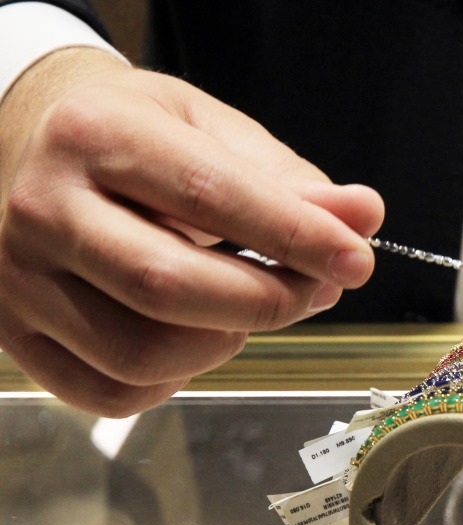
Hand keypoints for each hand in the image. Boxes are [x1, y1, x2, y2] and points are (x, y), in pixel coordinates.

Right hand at [0, 48, 383, 416]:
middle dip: (270, 300)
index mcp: (94, 134)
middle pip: (171, 286)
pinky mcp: (14, 335)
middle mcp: (42, 208)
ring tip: (248, 306)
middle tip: (317, 289)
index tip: (356, 259)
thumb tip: (364, 216)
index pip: (209, 196)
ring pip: (141, 354)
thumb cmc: (132, 138)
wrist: (27, 146)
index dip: (296, 236)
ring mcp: (17, 279)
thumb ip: (288, 178)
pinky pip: (111, 393)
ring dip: (224, 343)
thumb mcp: (209, 129)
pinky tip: (194, 336)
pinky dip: (174, 382)